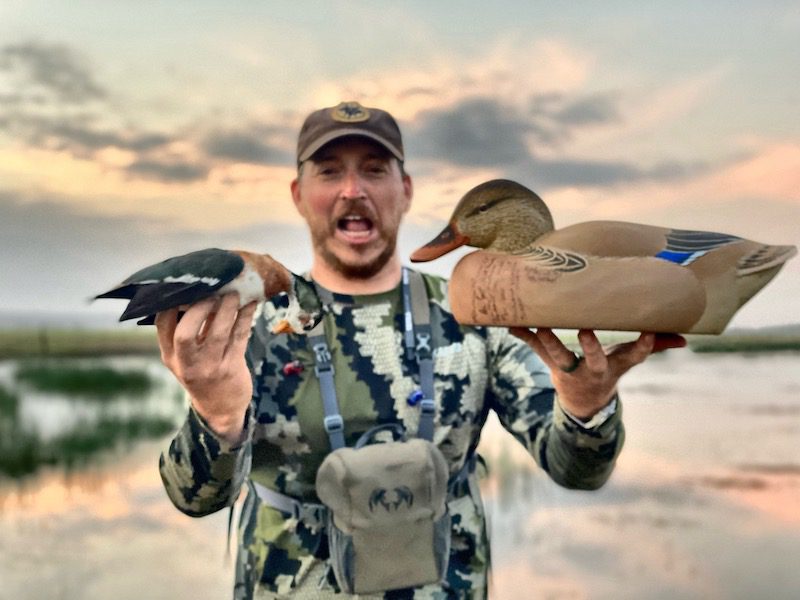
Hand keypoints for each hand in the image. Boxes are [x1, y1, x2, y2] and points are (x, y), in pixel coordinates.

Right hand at [155, 293, 257, 443]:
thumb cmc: (202, 372)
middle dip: (199, 308)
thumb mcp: (186, 357)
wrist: (220, 408)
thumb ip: (188, 329)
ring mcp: (209, 367)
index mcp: (170, 356)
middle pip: (185, 332)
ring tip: (234, 293)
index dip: (172, 302)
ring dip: (227, 309)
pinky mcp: (231, 368)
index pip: (163, 325)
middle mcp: (186, 363)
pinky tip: (251, 304)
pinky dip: (245, 318)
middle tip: (213, 292)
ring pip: (218, 333)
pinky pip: (239, 337)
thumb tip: (202, 290)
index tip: (186, 285)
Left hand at [511, 328, 685, 419]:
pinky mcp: (550, 364)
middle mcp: (592, 369)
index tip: (648, 333)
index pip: (633, 357)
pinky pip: (534, 349)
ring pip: (558, 355)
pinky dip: (523, 336)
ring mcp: (569, 369)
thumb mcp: (629, 362)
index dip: (642, 347)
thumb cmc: (608, 371)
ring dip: (548, 340)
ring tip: (540, 325)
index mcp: (615, 367)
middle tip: (586, 331)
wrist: (583, 402)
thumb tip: (686, 338)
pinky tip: (509, 325)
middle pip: (592, 359)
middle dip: (590, 346)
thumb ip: (654, 347)